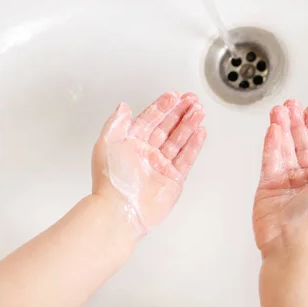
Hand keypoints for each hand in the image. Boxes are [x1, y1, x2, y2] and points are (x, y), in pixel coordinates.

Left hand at [92, 92, 205, 237]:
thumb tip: (123, 106)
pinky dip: (194, 145)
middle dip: (180, 112)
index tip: (173, 95)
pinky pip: (186, 158)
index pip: (150, 119)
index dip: (162, 106)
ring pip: (179, 139)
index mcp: (130, 143)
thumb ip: (116, 123)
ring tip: (199, 111)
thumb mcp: (107, 144)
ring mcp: (161, 166)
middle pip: (168, 127)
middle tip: (192, 100)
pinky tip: (200, 132)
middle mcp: (146, 153)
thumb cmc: (110, 181)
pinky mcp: (173, 179)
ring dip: (189, 124)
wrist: (120, 210)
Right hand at [253, 99, 307, 255]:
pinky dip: (272, 143)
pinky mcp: (269, 186)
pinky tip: (273, 129)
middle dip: (297, 122)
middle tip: (292, 104)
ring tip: (279, 111)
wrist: (292, 243)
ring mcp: (288, 182)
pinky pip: (270, 159)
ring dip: (283, 128)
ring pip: (285, 147)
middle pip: (302, 143)